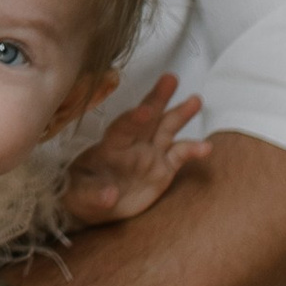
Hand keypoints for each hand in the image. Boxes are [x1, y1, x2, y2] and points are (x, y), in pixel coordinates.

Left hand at [63, 75, 206, 226]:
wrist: (94, 207)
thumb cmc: (80, 194)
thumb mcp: (78, 196)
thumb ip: (93, 195)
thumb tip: (109, 196)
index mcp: (109, 146)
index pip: (122, 128)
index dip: (133, 119)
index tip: (145, 111)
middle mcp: (132, 145)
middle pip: (147, 118)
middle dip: (158, 98)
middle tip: (170, 78)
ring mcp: (149, 154)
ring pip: (166, 129)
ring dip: (180, 114)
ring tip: (195, 100)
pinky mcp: (163, 169)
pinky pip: (180, 156)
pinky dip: (193, 150)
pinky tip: (206, 147)